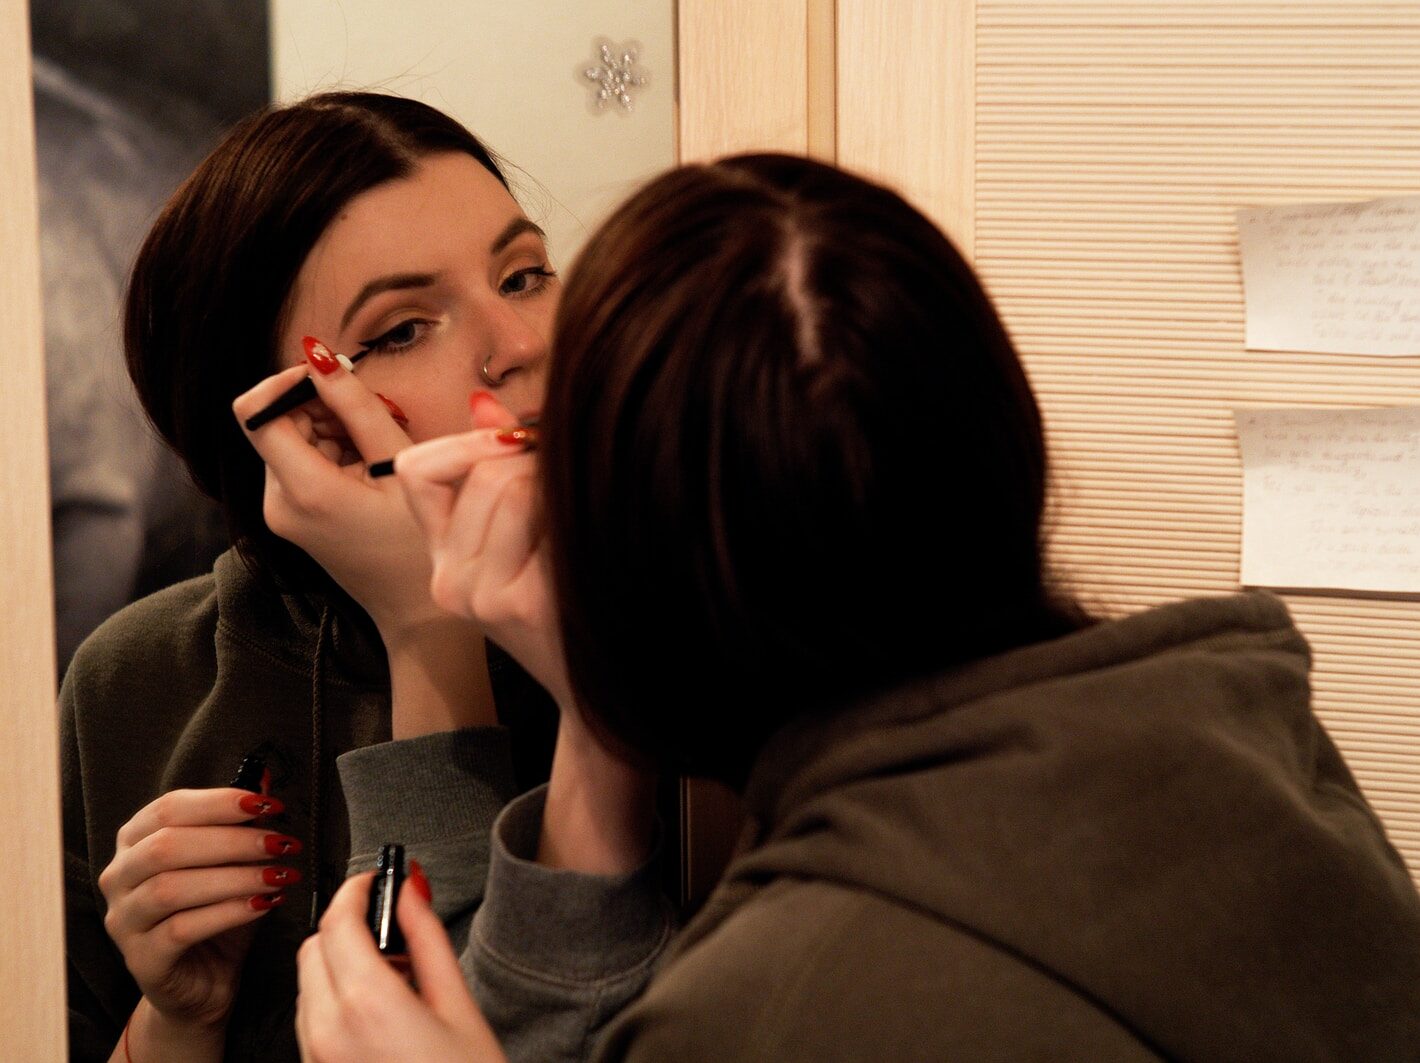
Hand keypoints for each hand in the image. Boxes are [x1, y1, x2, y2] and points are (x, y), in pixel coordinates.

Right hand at [98, 787, 300, 1028]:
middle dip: (232, 841)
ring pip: (171, 889)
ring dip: (235, 878)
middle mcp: (119, 877)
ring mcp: (124, 920)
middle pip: (167, 846)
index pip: (169, 808)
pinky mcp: (141, 959)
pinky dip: (228, 912)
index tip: (270, 805)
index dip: (220, 802)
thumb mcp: (233, 863)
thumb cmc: (215, 911)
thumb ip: (242, 822)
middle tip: (282, 844)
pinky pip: (181, 930)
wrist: (203, 980)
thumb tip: (264, 777)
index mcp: (135, 841)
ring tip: (280, 875)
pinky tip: (264, 904)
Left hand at [232, 359, 445, 643]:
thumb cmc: (419, 543)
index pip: (254, 410)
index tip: (332, 379)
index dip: (288, 381)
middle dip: (323, 409)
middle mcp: (277, 502)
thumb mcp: (399, 465)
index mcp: (302, 490)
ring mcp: (281, 512)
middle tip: (376, 423)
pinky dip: (334, 453)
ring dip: (334, 431)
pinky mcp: (292, 516)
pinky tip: (370, 472)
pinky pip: (303, 463)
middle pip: (278, 422)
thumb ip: (357, 406)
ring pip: (293, 440)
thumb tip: (319, 356)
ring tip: (379, 454)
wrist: (417, 613)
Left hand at [296, 870, 505, 1062]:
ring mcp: (316, 1056)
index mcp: (366, 1004)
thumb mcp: (458, 1004)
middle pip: (314, 947)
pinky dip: (335, 996)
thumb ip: (426, 938)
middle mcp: (328, 1030)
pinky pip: (311, 1017)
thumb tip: (411, 891)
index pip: (338, 920)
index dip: (357, 888)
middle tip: (390, 923)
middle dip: (345, 924)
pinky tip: (380, 1009)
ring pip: (308, 982)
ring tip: (394, 974)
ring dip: (338, 961)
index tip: (377, 878)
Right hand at [394, 394, 572, 706]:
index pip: (417, 470)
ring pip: (514, 486)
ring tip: (578, 521)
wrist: (603, 690)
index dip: (466, 442)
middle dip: (535, 462)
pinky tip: (589, 546)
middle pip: (483, 471)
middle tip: (570, 487)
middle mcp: (449, 581)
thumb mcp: (521, 541)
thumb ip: (495, 470)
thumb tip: (482, 400)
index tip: (514, 444)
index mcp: (441, 562)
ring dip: (558, 487)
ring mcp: (482, 595)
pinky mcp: (523, 602)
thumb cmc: (568, 607)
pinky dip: (575, 515)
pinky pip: (547, 514)